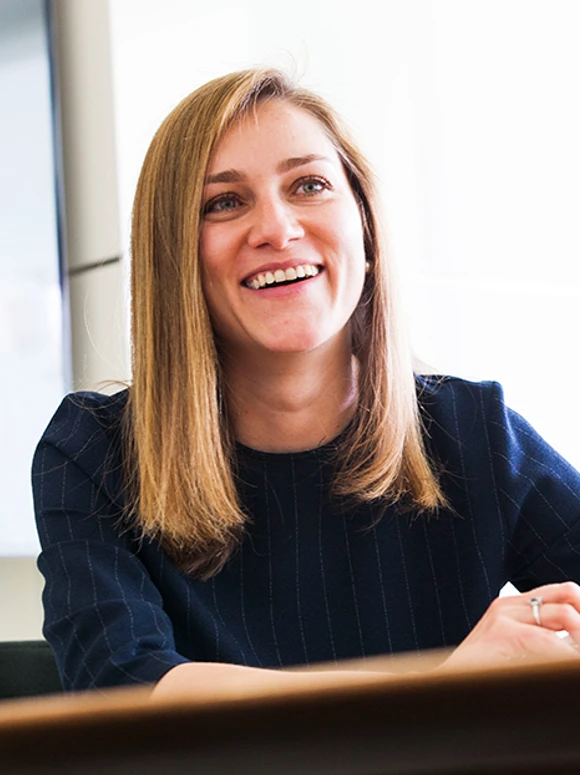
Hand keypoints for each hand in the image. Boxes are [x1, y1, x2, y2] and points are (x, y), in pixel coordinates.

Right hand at [442, 581, 579, 669]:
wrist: (443, 688)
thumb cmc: (477, 676)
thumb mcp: (512, 651)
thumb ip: (539, 639)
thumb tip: (572, 644)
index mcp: (512, 605)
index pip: (564, 592)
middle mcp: (509, 605)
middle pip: (569, 595)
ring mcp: (505, 616)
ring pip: (566, 616)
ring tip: (573, 664)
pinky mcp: (504, 635)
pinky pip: (551, 642)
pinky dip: (566, 659)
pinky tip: (564, 672)